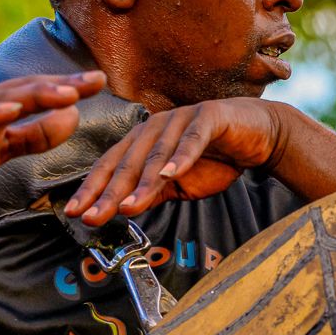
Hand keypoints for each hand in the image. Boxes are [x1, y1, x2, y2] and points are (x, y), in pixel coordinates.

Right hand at [0, 73, 102, 187]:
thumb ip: (33, 137)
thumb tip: (72, 121)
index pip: (41, 93)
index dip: (71, 88)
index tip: (102, 82)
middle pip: (28, 88)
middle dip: (62, 85)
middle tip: (95, 81)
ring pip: (3, 97)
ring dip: (35, 93)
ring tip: (65, 92)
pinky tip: (9, 110)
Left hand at [64, 98, 287, 224]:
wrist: (259, 135)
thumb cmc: (217, 158)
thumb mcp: (178, 183)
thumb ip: (152, 192)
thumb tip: (121, 209)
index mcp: (143, 140)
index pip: (111, 166)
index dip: (93, 189)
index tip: (76, 213)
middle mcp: (156, 127)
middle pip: (127, 162)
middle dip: (109, 192)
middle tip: (94, 216)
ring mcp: (181, 119)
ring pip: (156, 154)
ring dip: (141, 182)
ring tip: (128, 205)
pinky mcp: (208, 117)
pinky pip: (192, 140)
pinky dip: (181, 157)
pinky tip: (171, 174)